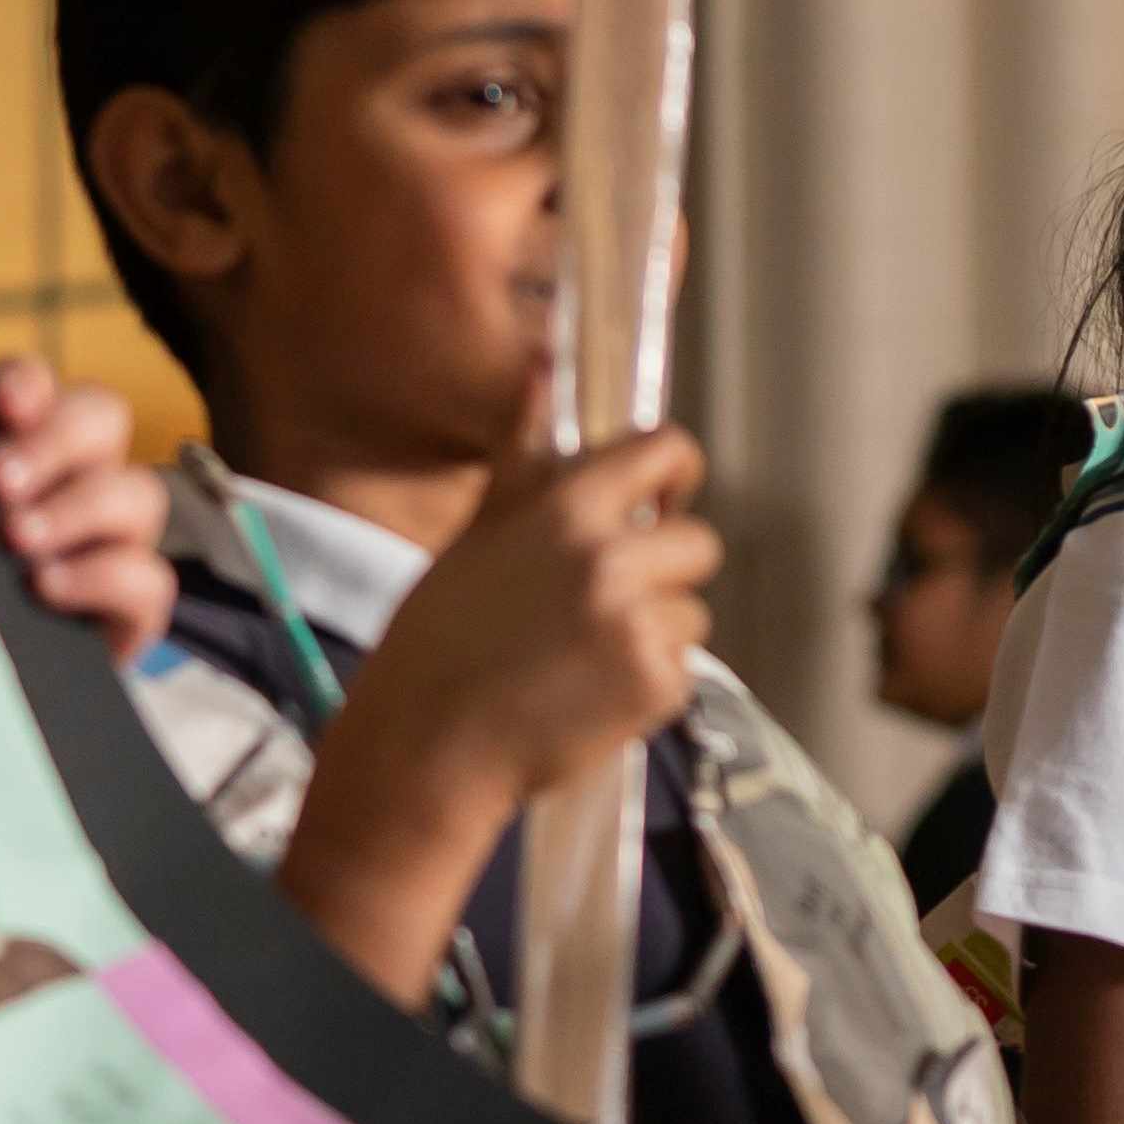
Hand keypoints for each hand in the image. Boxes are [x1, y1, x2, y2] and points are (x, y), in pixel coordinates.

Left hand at [0, 356, 177, 663]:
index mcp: (15, 447)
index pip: (34, 387)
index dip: (25, 384)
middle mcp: (73, 478)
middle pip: (100, 418)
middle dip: (55, 440)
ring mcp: (112, 540)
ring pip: (137, 491)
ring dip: (80, 507)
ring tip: (18, 541)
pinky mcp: (133, 604)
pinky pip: (150, 577)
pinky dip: (105, 575)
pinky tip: (50, 589)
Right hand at [278, 390, 720, 1007]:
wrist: (425, 752)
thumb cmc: (437, 642)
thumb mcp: (473, 536)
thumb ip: (524, 456)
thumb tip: (543, 371)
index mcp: (567, 509)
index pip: (667, 451)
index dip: (675, 471)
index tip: (665, 495)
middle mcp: (612, 559)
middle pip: (699, 541)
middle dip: (667, 567)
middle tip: (610, 601)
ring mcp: (639, 626)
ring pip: (692, 612)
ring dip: (656, 631)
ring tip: (584, 657)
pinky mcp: (657, 687)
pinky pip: (682, 669)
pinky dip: (649, 684)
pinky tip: (590, 695)